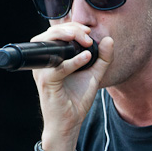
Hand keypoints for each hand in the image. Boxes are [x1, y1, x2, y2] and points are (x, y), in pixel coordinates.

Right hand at [31, 23, 113, 150]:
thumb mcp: (94, 75)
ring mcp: (43, 72)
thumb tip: (109, 39)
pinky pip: (58, 68)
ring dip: (68, 38)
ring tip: (86, 41)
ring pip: (50, 46)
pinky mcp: (47, 83)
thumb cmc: (76, 100)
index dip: (73, 26)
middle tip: (88, 35)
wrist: (69, 123)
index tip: (89, 32)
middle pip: (51, 34)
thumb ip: (103, 58)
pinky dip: (72, 62)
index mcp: (52, 58)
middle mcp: (44, 62)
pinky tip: (86, 58)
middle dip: (71, 29)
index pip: (57, 32)